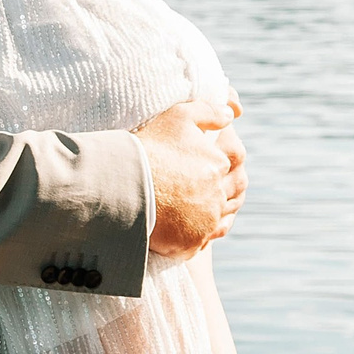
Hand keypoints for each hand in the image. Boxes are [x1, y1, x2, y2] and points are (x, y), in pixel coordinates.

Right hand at [134, 97, 247, 259]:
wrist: (120, 183)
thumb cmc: (147, 147)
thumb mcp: (178, 116)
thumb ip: (209, 111)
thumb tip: (233, 114)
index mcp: (219, 162)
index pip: (233, 160)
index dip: (219, 160)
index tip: (203, 162)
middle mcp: (218, 192)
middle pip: (231, 190)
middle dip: (221, 187)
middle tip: (201, 186)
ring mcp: (207, 219)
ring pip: (220, 215)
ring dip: (213, 210)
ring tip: (195, 206)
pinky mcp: (193, 241)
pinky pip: (205, 239)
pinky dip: (201, 233)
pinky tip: (190, 226)